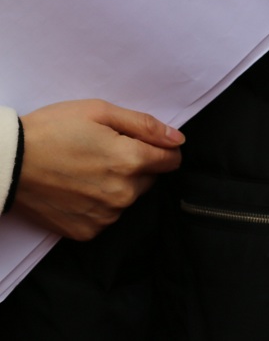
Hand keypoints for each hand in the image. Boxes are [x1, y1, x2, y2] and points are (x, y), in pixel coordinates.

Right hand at [13, 100, 182, 240]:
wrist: (6, 164)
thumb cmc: (52, 130)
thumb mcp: (100, 112)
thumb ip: (145, 125)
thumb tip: (178, 139)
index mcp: (131, 161)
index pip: (171, 160)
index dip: (160, 148)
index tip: (141, 143)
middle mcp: (123, 194)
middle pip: (149, 179)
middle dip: (136, 165)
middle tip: (103, 152)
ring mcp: (104, 216)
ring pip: (128, 198)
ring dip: (118, 185)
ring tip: (86, 170)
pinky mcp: (86, 231)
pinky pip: (107, 216)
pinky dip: (98, 204)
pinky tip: (77, 189)